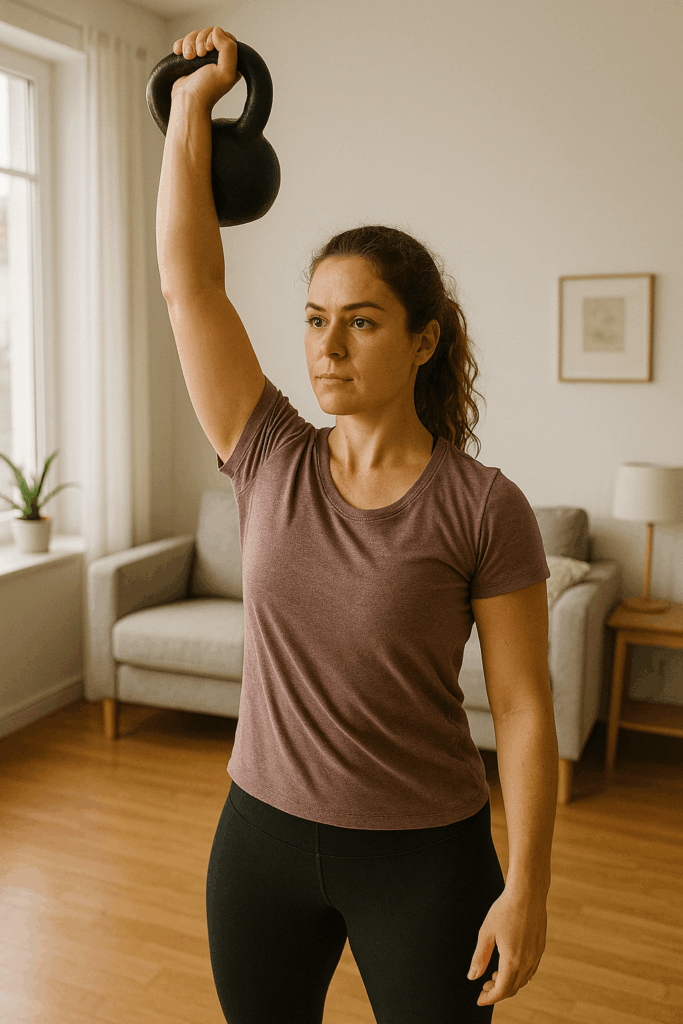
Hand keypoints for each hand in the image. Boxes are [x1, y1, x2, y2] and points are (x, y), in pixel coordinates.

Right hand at [170, 26, 242, 109]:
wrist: (187, 100)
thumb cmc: (206, 90)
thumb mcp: (225, 71)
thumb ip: (228, 49)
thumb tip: (216, 30)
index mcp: (231, 61)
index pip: (226, 36)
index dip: (216, 37)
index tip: (210, 49)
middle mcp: (217, 58)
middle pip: (209, 33)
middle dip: (200, 40)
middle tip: (199, 55)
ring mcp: (202, 58)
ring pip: (195, 35)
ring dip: (189, 43)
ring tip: (188, 57)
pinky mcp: (189, 58)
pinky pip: (184, 41)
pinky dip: (180, 44)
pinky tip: (179, 53)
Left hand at [467, 888, 546, 1006]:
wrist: (528, 893)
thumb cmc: (504, 909)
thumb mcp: (486, 932)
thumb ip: (479, 957)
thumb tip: (472, 977)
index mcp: (512, 960)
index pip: (501, 990)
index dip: (489, 998)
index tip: (479, 999)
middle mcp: (527, 962)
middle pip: (512, 988)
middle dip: (497, 991)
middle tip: (483, 986)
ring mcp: (536, 955)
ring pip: (523, 981)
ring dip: (508, 983)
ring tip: (493, 975)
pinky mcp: (540, 948)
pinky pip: (531, 970)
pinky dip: (519, 975)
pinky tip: (510, 967)